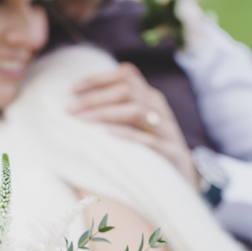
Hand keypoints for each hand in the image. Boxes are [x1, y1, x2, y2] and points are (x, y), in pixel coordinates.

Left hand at [68, 62, 198, 188]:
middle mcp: (159, 109)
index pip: (126, 76)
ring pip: (136, 111)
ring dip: (106, 114)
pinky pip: (148, 140)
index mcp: (150, 97)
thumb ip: (118, 106)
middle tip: (70, 110)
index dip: (98, 79)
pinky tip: (108, 135)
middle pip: (127, 92)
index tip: (73, 89)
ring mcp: (166, 129)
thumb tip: (80, 99)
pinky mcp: (170, 152)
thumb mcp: (136, 123)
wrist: (181, 175)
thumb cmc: (149, 147)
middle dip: (95, 98)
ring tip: (83, 121)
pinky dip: (127, 135)